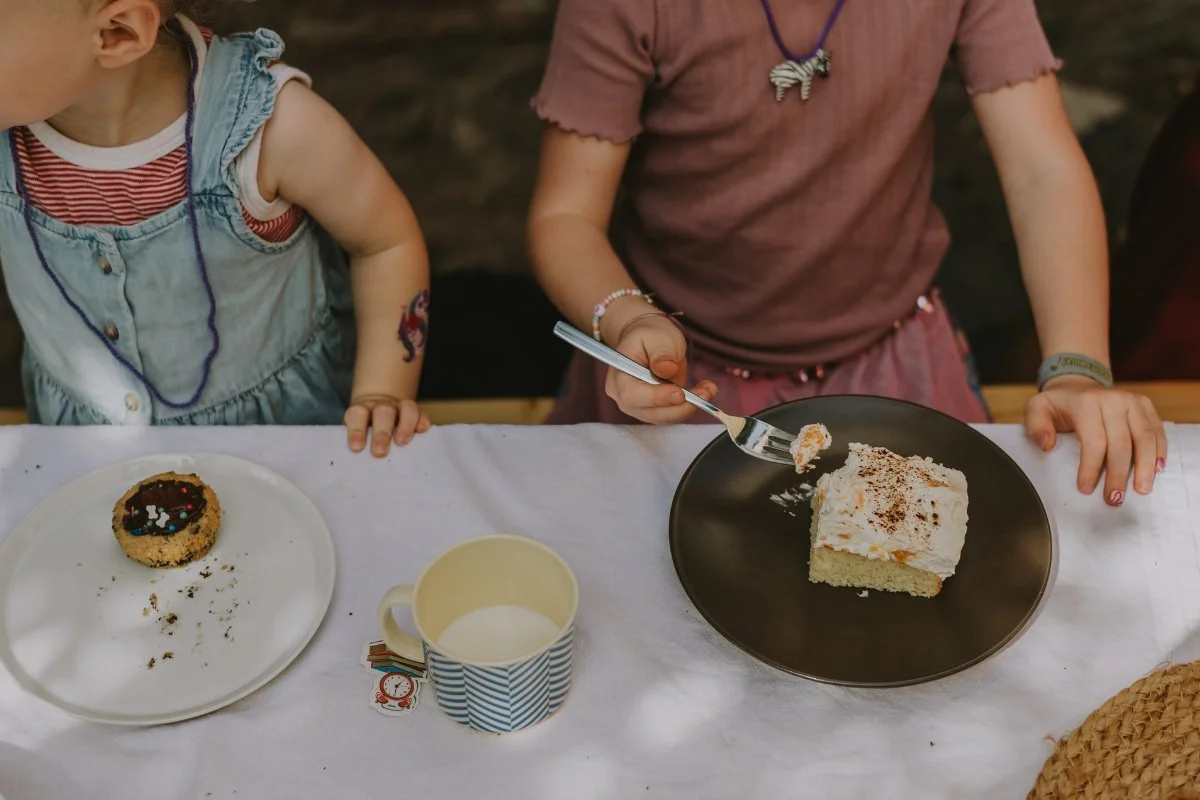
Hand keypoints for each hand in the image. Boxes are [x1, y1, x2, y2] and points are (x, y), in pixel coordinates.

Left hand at [344, 395, 431, 456]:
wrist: (379, 414)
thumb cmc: (365, 435)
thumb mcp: (356, 438)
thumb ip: (356, 449)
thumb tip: (347, 473)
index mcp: (362, 411)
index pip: (357, 414)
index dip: (356, 430)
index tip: (357, 448)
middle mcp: (382, 406)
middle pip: (383, 412)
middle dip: (382, 433)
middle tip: (380, 452)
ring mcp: (401, 407)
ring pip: (406, 408)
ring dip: (405, 425)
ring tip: (402, 442)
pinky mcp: (417, 412)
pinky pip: (422, 413)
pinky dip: (423, 421)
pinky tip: (421, 432)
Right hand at [604, 314, 717, 423]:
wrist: (649, 341)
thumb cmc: (650, 336)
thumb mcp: (657, 337)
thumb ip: (662, 353)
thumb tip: (667, 370)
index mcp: (619, 377)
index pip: (633, 395)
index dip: (657, 398)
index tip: (680, 394)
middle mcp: (625, 398)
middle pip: (650, 412)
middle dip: (680, 406)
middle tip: (705, 393)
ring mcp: (639, 407)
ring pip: (665, 417)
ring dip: (690, 407)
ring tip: (709, 389)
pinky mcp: (655, 410)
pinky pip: (673, 414)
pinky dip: (691, 406)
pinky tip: (704, 392)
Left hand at [1024, 376, 1166, 504]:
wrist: (1077, 386)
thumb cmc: (1057, 405)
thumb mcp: (1036, 409)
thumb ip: (1036, 426)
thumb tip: (1046, 444)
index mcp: (1086, 403)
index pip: (1094, 440)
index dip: (1092, 467)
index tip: (1086, 489)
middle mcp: (1113, 399)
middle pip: (1122, 443)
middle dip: (1119, 475)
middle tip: (1115, 499)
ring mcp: (1133, 401)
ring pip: (1145, 438)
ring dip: (1145, 467)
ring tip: (1141, 490)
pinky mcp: (1145, 405)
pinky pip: (1157, 430)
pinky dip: (1159, 450)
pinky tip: (1157, 469)